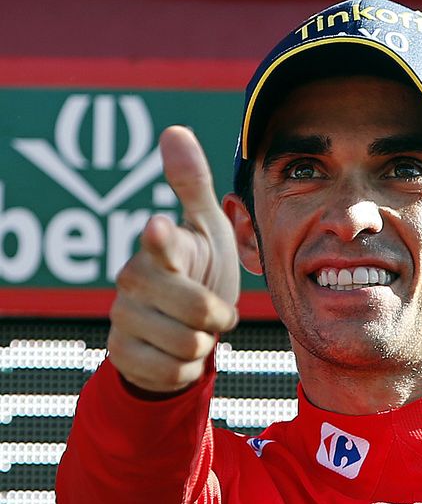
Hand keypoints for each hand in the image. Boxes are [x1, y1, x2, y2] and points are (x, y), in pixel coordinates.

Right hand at [108, 126, 240, 392]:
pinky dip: (187, 369)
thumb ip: (193, 186)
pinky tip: (178, 354)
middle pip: (197, 312)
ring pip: (188, 346)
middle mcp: (132, 280)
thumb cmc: (198, 271)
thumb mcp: (207, 229)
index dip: (162, 239)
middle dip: (217, 318)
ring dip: (203, 344)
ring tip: (194, 330)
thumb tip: (174, 130)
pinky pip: (174, 372)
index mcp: (159, 249)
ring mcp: (123, 318)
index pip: (160, 244)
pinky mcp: (121, 354)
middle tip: (213, 311)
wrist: (179, 328)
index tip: (161, 227)